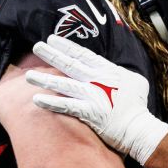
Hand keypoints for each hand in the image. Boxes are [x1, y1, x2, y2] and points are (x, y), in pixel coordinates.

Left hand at [25, 35, 167, 162]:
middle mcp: (97, 80)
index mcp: (108, 70)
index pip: (83, 54)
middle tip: (36, 46)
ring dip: (45, 79)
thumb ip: (120, 72)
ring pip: (64, 83)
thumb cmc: (137, 105)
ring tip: (29, 75)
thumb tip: (112, 68)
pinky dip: (51, 102)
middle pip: (70, 64)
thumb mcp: (135, 80)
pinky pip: (66, 105)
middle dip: (51, 54)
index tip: (52, 39)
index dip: (66, 46)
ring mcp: (92, 95)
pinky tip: (37, 99)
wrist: (139, 128)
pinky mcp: (89, 112)